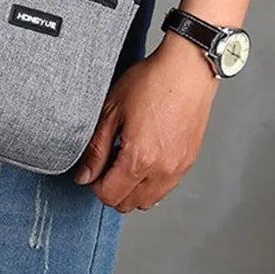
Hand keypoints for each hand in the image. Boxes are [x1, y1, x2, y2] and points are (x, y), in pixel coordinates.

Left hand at [74, 32, 218, 212]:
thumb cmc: (152, 82)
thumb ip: (97, 149)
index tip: (93, 169)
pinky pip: (166, 187)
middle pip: (129, 204)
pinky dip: (151, 181)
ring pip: (149, 200)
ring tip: (126, 159)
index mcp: (140, 159)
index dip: (95, 185)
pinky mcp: (189, 160)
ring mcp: (179, 167)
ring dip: (133, 189)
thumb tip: (85, 175)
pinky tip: (145, 157)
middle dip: (113, 189)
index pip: (110, 196)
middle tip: (107, 163)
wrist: (187, 69)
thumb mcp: (111, 111)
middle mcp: (162, 169)